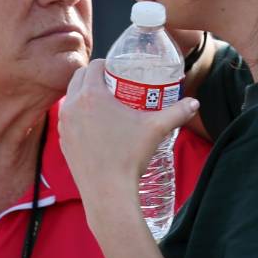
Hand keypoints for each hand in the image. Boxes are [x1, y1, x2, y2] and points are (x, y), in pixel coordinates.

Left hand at [59, 60, 198, 215]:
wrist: (108, 192)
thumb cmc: (129, 157)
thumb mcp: (156, 130)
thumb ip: (177, 113)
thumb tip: (194, 103)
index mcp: (92, 95)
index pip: (94, 66)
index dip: (106, 64)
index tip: (117, 70)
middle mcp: (72, 105)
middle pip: (78, 78)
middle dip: (94, 76)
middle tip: (113, 84)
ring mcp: (64, 124)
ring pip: (71, 98)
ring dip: (83, 94)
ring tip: (103, 102)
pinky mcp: (62, 141)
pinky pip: (67, 119)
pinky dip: (78, 115)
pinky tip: (93, 124)